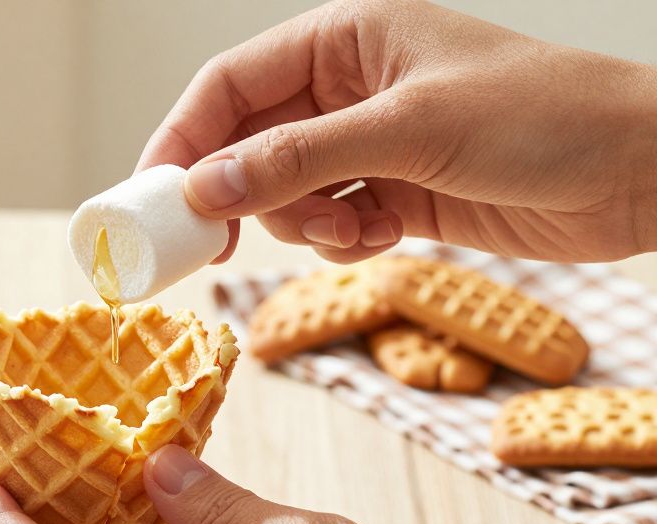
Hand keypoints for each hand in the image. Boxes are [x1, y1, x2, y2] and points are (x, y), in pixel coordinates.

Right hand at [139, 0, 656, 264]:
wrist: (638, 173)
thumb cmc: (542, 118)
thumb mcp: (408, 130)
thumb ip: (298, 158)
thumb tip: (205, 186)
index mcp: (344, 39)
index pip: (230, 85)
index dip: (183, 138)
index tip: (155, 198)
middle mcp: (346, 86)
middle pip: (246, 143)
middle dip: (239, 193)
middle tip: (216, 243)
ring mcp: (367, 141)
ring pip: (282, 191)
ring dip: (301, 222)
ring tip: (352, 228)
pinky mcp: (392, 192)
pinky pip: (327, 221)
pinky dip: (341, 239)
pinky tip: (385, 237)